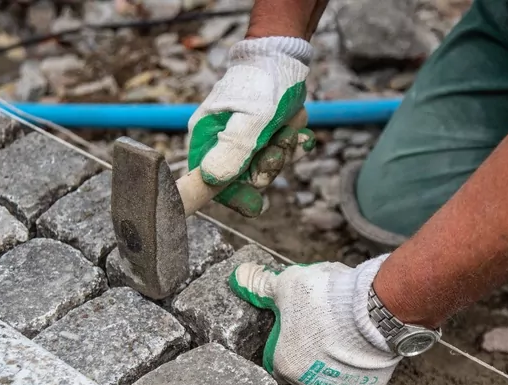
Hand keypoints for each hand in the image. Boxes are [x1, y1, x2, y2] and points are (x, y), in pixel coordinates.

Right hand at [188, 37, 315, 216]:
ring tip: (287, 128)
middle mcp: (223, 143)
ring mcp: (246, 141)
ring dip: (284, 151)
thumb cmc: (262, 83)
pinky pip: (283, 155)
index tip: (256, 204)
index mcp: (207, 139)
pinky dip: (294, 145)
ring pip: (268, 167)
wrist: (283, 57)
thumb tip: (210, 179)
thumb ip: (233, 149)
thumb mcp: (251, 119)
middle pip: (246, 180)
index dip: (233, 197)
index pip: (211, 184)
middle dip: (269, 166)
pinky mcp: (266, 136)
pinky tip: (300, 133)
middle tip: (278, 144)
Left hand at [229, 255, 401, 384]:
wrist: (374, 311)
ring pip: (332, 368)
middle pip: (304, 362)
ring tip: (343, 323)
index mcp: (284, 364)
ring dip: (334, 351)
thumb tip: (238, 278)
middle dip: (310, 342)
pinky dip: (359, 356)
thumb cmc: (323, 300)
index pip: (275, 355)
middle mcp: (310, 383)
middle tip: (320, 316)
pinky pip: (360, 370)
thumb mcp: (286, 285)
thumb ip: (261, 286)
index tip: (294, 319)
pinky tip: (361, 335)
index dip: (283, 335)